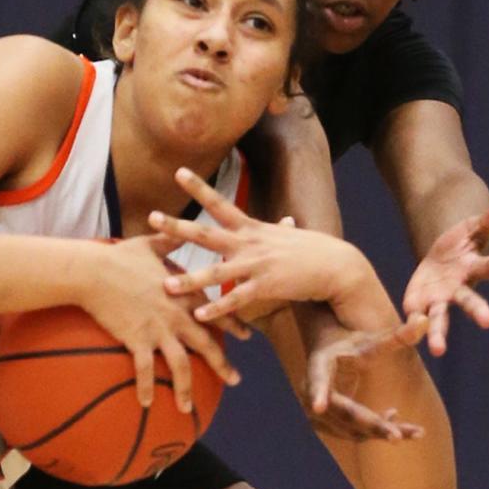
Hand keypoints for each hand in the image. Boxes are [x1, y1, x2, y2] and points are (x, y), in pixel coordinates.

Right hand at [78, 234, 240, 411]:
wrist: (94, 271)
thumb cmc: (120, 256)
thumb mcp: (151, 243)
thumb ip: (171, 240)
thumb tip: (178, 228)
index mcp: (184, 293)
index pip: (215, 312)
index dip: (233, 325)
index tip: (247, 338)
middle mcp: (176, 315)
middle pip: (207, 345)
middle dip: (223, 365)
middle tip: (235, 381)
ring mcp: (158, 330)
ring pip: (181, 364)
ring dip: (185, 388)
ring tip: (188, 408)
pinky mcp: (137, 340)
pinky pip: (145, 370)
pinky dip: (145, 388)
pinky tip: (146, 405)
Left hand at [150, 167, 373, 324]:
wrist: (337, 266)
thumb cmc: (314, 252)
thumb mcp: (293, 236)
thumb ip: (282, 230)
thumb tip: (286, 220)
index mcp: (252, 229)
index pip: (220, 204)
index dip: (199, 188)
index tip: (178, 172)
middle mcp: (249, 244)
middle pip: (207, 233)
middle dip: (178, 227)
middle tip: (151, 217)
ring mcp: (256, 265)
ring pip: (217, 272)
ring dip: (190, 280)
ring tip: (166, 285)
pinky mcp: (266, 287)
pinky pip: (236, 300)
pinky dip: (217, 309)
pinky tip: (200, 316)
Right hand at [304, 312, 428, 441]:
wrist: (330, 356)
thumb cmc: (352, 344)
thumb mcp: (373, 340)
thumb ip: (399, 335)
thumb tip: (425, 319)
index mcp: (319, 366)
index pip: (320, 381)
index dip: (319, 394)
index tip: (318, 407)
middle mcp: (312, 392)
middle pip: (345, 414)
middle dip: (373, 426)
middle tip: (399, 436)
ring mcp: (316, 412)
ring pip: (351, 430)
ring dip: (381, 431)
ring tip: (415, 430)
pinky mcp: (325, 426)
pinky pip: (352, 434)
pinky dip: (375, 431)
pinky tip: (395, 415)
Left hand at [402, 197, 488, 355]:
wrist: (436, 262)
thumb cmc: (459, 244)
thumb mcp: (472, 227)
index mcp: (473, 268)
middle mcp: (459, 289)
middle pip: (469, 300)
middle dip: (478, 310)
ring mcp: (439, 300)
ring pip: (440, 319)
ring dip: (439, 335)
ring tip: (438, 350)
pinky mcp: (418, 307)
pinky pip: (413, 320)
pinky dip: (411, 328)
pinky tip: (406, 336)